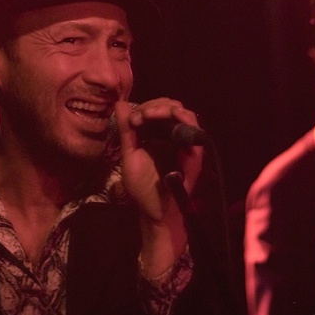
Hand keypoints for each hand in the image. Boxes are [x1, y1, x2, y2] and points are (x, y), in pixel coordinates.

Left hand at [113, 98, 203, 223]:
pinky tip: (169, 115)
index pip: (157, 109)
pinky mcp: (194, 152)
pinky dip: (183, 117)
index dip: (145, 107)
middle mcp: (173, 136)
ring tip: (149, 115)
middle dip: (154, 106)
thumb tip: (120, 104)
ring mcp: (185, 143)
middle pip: (171, 106)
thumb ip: (126, 130)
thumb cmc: (142, 187)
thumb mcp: (129, 154)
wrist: (155, 211)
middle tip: (139, 117)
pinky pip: (194, 128)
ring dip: (166, 108)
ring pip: (183, 113)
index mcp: (157, 135)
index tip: (132, 119)